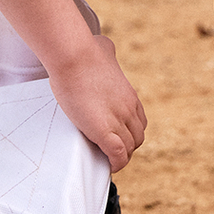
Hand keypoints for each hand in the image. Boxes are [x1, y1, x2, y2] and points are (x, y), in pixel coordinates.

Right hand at [49, 35, 146, 171]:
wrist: (74, 56)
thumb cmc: (84, 51)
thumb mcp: (104, 50)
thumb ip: (106, 54)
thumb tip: (102, 47)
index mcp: (129, 95)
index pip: (139, 123)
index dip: (129, 133)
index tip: (117, 136)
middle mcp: (129, 109)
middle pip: (136, 138)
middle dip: (126, 147)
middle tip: (110, 151)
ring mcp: (118, 121)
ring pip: (128, 149)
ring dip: (119, 157)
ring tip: (107, 160)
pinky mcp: (104, 131)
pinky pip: (117, 155)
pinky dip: (115, 163)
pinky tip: (108, 166)